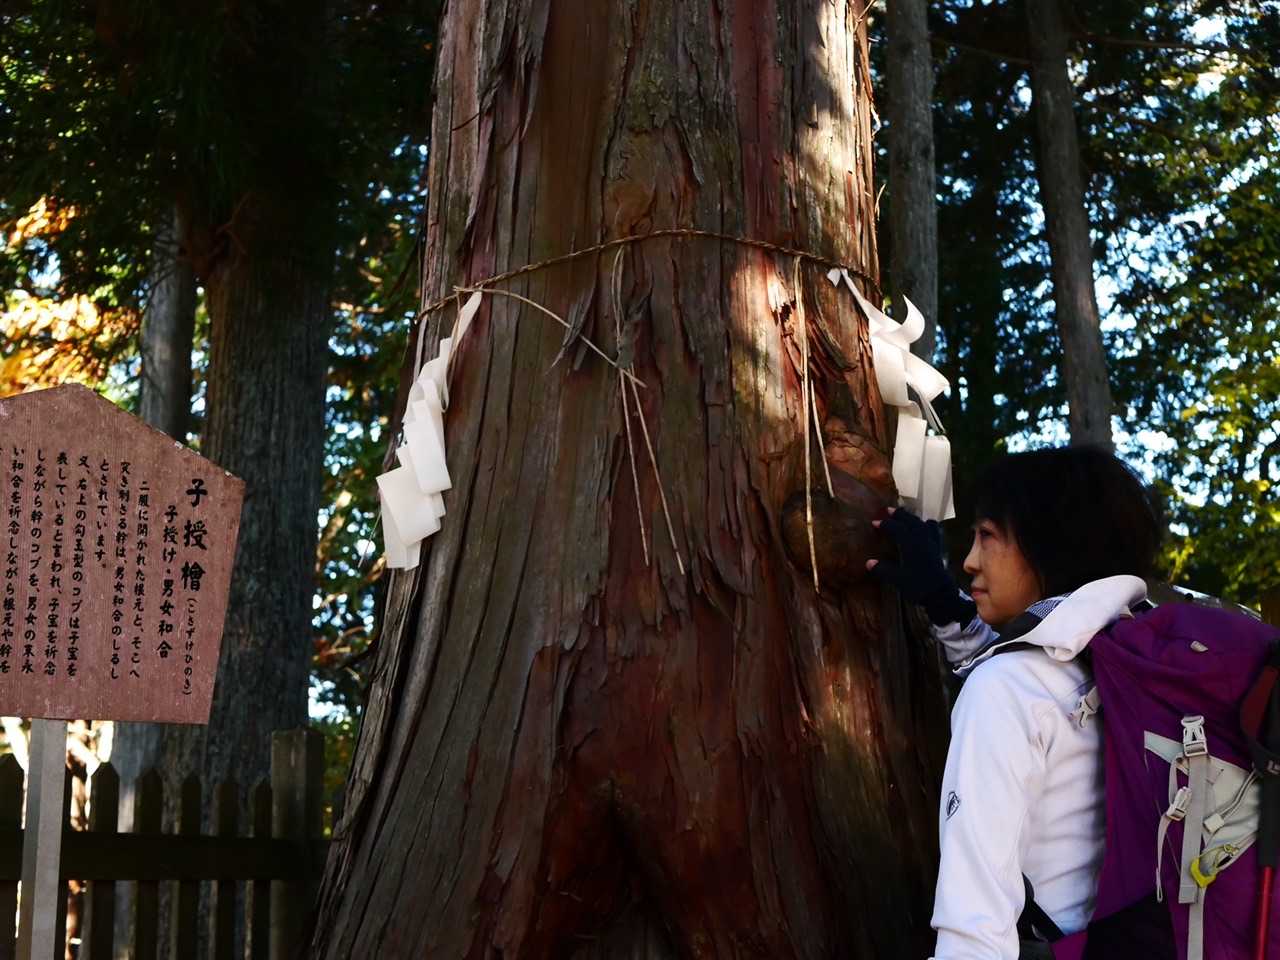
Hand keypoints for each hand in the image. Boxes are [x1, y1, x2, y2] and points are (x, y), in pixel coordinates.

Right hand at [867, 508, 975, 625]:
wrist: (941, 594)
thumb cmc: (918, 586)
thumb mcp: (898, 580)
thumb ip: (883, 570)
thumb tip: (868, 563)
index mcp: (911, 545)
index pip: (897, 529)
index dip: (885, 524)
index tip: (875, 522)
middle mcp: (922, 540)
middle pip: (911, 521)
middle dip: (899, 514)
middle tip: (889, 510)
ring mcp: (932, 543)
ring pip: (923, 523)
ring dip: (913, 518)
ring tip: (906, 516)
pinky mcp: (938, 549)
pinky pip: (934, 531)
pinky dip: (928, 525)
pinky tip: (925, 528)